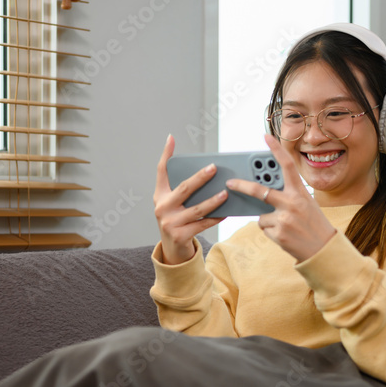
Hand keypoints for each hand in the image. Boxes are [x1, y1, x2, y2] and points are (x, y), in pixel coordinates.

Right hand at [153, 135, 226, 264]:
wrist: (172, 248)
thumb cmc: (176, 219)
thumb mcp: (173, 203)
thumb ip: (183, 188)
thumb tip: (205, 170)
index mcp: (159, 195)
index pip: (161, 171)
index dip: (166, 154)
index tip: (171, 138)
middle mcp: (162, 207)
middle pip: (184, 188)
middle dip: (200, 177)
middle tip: (214, 168)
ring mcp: (170, 223)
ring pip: (197, 209)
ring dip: (213, 201)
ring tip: (225, 193)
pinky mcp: (180, 235)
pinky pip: (202, 224)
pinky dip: (215, 218)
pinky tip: (225, 212)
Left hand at [226, 134, 336, 261]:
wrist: (323, 249)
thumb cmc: (313, 224)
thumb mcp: (305, 204)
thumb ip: (287, 196)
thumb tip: (262, 192)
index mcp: (300, 192)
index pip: (287, 165)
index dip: (276, 149)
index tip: (265, 137)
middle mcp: (291, 203)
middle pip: (259, 190)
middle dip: (242, 186)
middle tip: (230, 183)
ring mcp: (284, 219)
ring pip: (261, 215)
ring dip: (268, 220)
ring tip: (286, 226)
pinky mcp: (278, 233)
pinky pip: (264, 228)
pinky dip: (271, 231)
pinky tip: (285, 235)